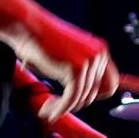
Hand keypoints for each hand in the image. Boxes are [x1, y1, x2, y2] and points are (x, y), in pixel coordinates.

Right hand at [15, 9, 118, 123]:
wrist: (28, 27)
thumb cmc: (41, 41)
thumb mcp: (69, 55)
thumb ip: (81, 71)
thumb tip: (85, 98)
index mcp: (100, 50)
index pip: (110, 84)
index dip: (94, 96)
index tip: (78, 101)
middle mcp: (99, 55)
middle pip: (95, 93)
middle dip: (76, 103)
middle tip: (57, 107)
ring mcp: (89, 62)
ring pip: (81, 99)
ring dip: (63, 108)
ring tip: (47, 109)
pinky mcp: (75, 70)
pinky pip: (71, 99)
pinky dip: (59, 109)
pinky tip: (47, 111)